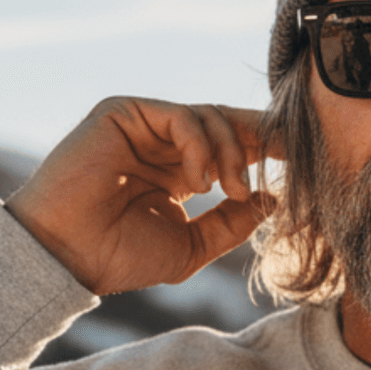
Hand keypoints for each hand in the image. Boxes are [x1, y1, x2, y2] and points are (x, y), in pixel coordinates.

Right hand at [5, 98, 277, 294]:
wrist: (68, 256)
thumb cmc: (121, 257)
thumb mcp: (193, 246)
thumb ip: (232, 223)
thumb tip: (274, 200)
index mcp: (179, 171)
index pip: (232, 147)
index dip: (267, 148)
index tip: (303, 158)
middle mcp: (162, 144)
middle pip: (226, 123)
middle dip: (261, 140)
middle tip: (287, 159)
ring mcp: (142, 126)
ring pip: (209, 117)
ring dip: (232, 152)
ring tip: (232, 190)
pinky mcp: (122, 112)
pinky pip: (179, 115)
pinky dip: (200, 144)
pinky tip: (200, 179)